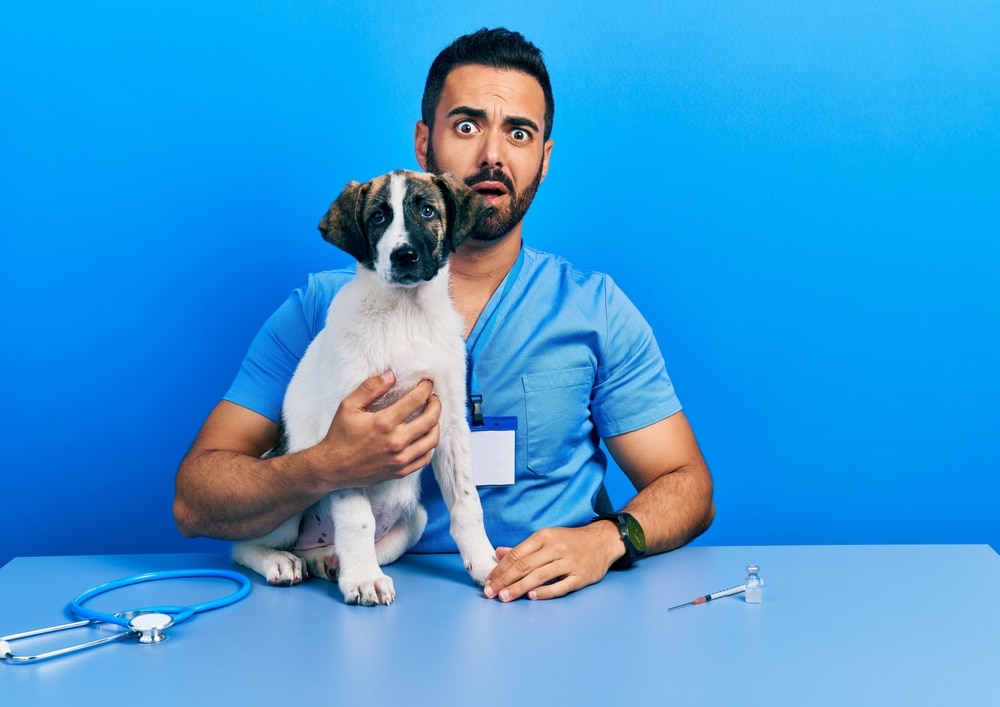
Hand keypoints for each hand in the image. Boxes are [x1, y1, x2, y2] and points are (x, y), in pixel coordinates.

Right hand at [308, 371, 440, 488]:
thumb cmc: (339, 435)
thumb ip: (370, 388)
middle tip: (433, 398)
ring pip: (432, 439)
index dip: (426, 388)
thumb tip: (391, 376)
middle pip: (431, 419)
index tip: (427, 384)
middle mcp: (396, 442)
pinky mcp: (400, 471)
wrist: (332, 468)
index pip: (416, 400)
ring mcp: (400, 459)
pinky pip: (425, 458)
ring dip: (436, 424)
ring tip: (431, 416)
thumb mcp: (349, 406)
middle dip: (436, 404)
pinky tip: (424, 437)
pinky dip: (429, 445)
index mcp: (384, 423)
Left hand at [482, 523, 622, 600]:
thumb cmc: (570, 541)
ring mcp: (568, 562)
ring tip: (504, 597)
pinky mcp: (580, 576)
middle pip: (525, 565)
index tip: (488, 581)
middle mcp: (555, 548)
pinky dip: (545, 591)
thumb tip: (498, 553)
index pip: (517, 554)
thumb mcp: (546, 538)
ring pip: (539, 576)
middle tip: (491, 593)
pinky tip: (532, 596)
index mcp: (544, 537)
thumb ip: (522, 548)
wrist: (602, 541)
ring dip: (519, 587)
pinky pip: (560, 586)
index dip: (500, 569)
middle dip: (505, 580)